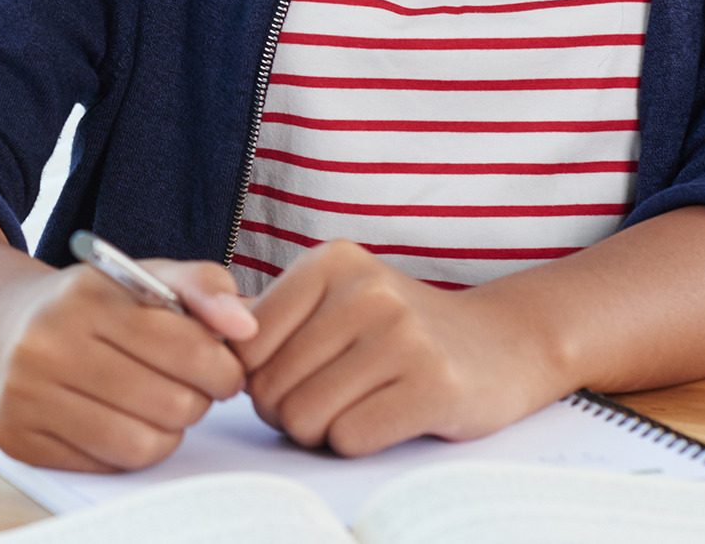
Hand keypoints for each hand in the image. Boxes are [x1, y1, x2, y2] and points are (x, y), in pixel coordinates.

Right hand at [0, 259, 259, 471]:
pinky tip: (120, 418)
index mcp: (83, 293)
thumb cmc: (85, 305)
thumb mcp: (142, 276)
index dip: (222, 366)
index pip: (186, 347)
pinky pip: (108, 464)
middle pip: (172, 403)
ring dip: (167, 430)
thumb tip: (245, 325)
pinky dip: (128, 447)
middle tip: (183, 386)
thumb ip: (201, 285)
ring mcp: (26, 394)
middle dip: (195, 399)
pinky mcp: (18, 437)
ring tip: (156, 404)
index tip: (220, 367)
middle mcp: (46, 342)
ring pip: (143, 444)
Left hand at [233, 241, 563, 455]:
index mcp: (331, 262)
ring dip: (319, 432)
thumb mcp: (337, 298)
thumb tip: (202, 337)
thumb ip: (273, 315)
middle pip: (271, 387)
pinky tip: (382, 421)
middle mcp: (367, 290)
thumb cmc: (401, 329)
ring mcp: (404, 336)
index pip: (245, 344)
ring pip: (306, 417)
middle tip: (323, 405)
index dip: (256, 378)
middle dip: (286, 412)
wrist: (503, 343)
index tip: (288, 379)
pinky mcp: (436, 386)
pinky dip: (355, 443)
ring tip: (351, 411)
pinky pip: (352, 437)